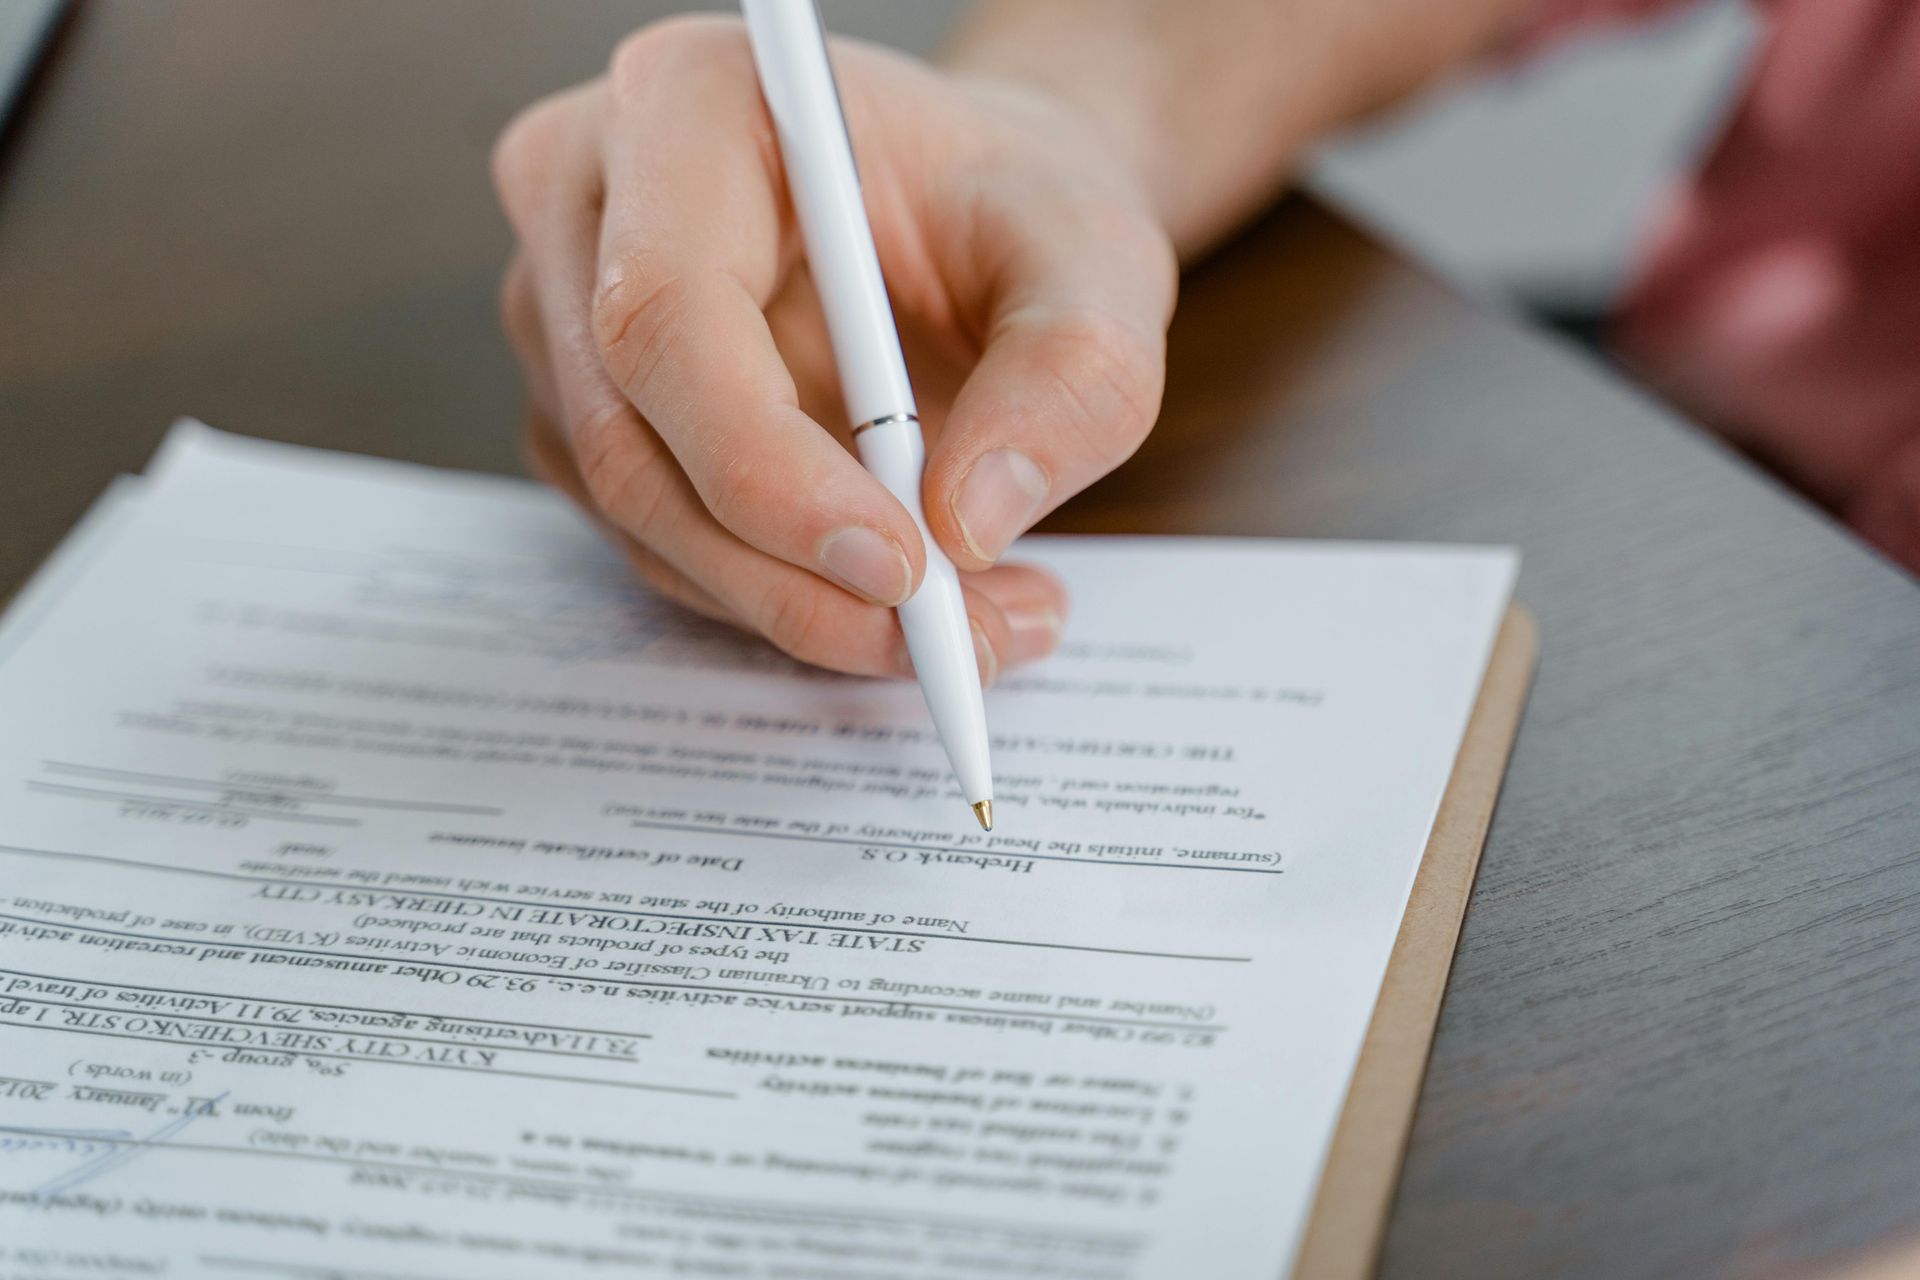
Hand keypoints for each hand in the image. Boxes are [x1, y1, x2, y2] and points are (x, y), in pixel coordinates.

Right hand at [490, 15, 1174, 679]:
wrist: (974, 212)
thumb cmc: (1013, 203)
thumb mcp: (1095, 259)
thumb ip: (1068, 372)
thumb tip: (970, 523)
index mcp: (685, 108)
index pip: (668, 318)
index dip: (769, 469)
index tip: (904, 567)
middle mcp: (588, 203)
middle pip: (634, 443)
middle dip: (797, 579)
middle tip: (961, 639)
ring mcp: (569, 315)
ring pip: (645, 519)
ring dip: (807, 607)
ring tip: (983, 617)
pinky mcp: (595, 411)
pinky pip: (665, 543)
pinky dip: (786, 596)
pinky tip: (913, 594)